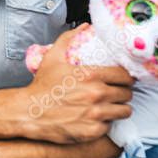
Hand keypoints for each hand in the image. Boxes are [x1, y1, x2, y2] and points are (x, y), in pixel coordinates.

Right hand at [20, 25, 134, 143]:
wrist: (29, 112)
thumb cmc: (42, 86)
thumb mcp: (53, 58)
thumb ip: (69, 39)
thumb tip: (84, 27)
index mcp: (91, 75)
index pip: (125, 76)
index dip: (126, 77)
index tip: (123, 79)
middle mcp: (97, 94)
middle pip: (127, 93)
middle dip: (123, 92)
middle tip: (115, 92)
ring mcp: (96, 114)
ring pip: (124, 111)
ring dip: (118, 108)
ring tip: (110, 106)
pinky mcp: (93, 130)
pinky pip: (110, 126)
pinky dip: (105, 122)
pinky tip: (96, 118)